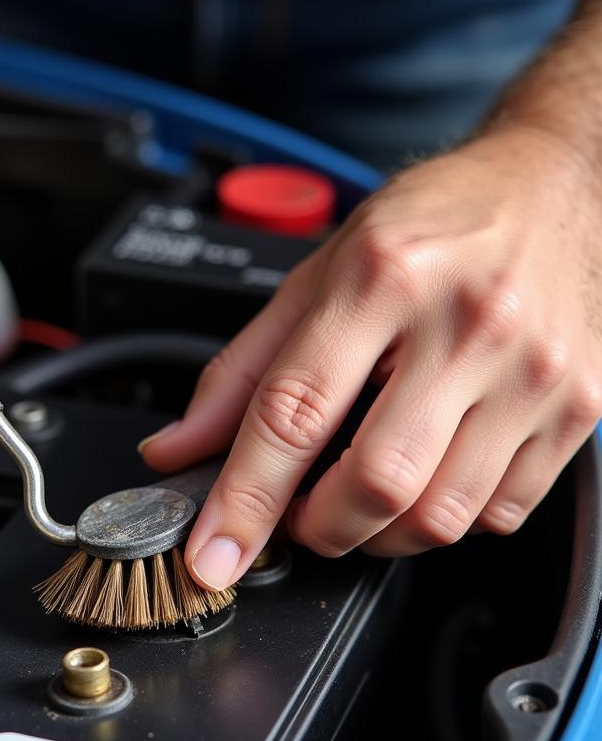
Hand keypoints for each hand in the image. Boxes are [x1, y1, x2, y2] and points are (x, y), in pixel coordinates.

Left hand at [141, 127, 601, 588]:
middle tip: (300, 515)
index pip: (293, 415)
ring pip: (440, 517)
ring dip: (378, 534)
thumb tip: (178, 450)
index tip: (214, 553)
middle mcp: (468, 324)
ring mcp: (533, 371)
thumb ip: (239, 373)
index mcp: (383, 279)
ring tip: (358, 496)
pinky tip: (428, 476)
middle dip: (318, 529)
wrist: (551, 187)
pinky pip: (500, 513)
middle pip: (376, 484)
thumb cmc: (428, 229)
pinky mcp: (580, 408)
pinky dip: (446, 520)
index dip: (243, 501)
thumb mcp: (315, 278)